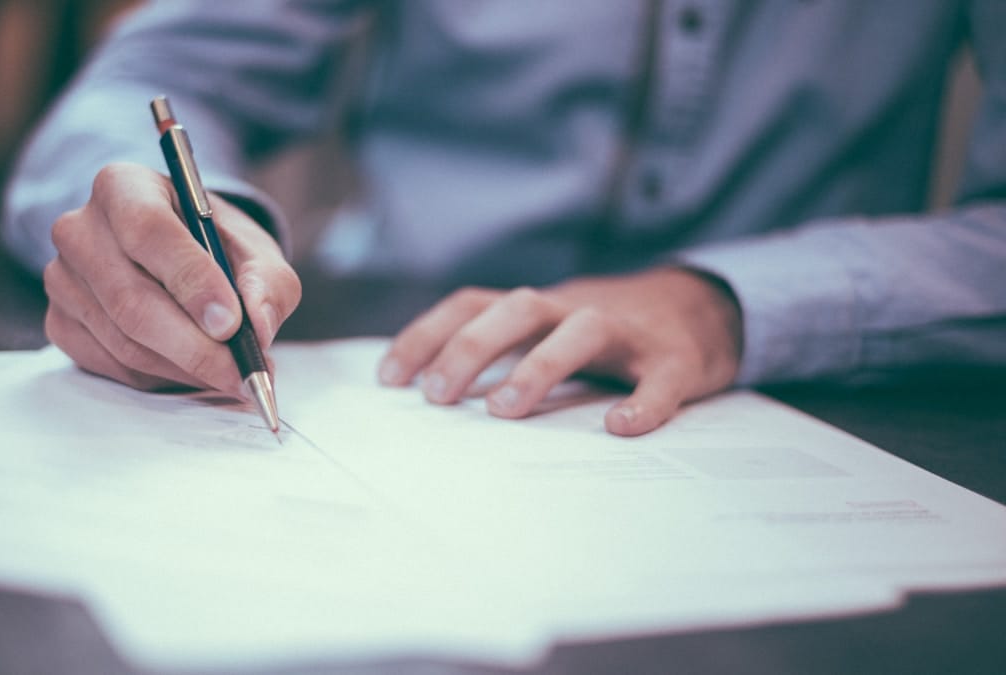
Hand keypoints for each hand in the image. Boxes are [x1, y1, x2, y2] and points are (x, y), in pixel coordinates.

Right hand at [42, 162, 299, 394]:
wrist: (178, 257)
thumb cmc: (215, 246)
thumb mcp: (255, 251)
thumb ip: (267, 282)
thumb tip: (258, 326)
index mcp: (123, 187)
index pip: (148, 231)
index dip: (191, 281)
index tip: (231, 323)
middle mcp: (80, 229)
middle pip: (131, 299)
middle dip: (195, 346)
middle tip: (242, 372)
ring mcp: (62, 279)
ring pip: (124, 341)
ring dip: (185, 368)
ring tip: (231, 374)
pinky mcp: (60, 323)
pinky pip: (112, 365)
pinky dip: (161, 378)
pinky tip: (193, 370)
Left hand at [377, 268, 742, 435]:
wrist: (703, 308)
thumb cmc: (605, 333)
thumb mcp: (547, 331)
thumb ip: (501, 352)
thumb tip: (430, 395)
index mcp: (538, 308)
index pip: (472, 304)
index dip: (427, 335)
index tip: (389, 378)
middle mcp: (575, 309)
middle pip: (518, 309)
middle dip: (471, 347)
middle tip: (437, 396)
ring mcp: (628, 332)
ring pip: (582, 331)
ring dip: (539, 366)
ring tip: (504, 410)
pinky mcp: (676, 359)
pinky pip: (660, 378)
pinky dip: (643, 402)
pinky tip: (620, 427)